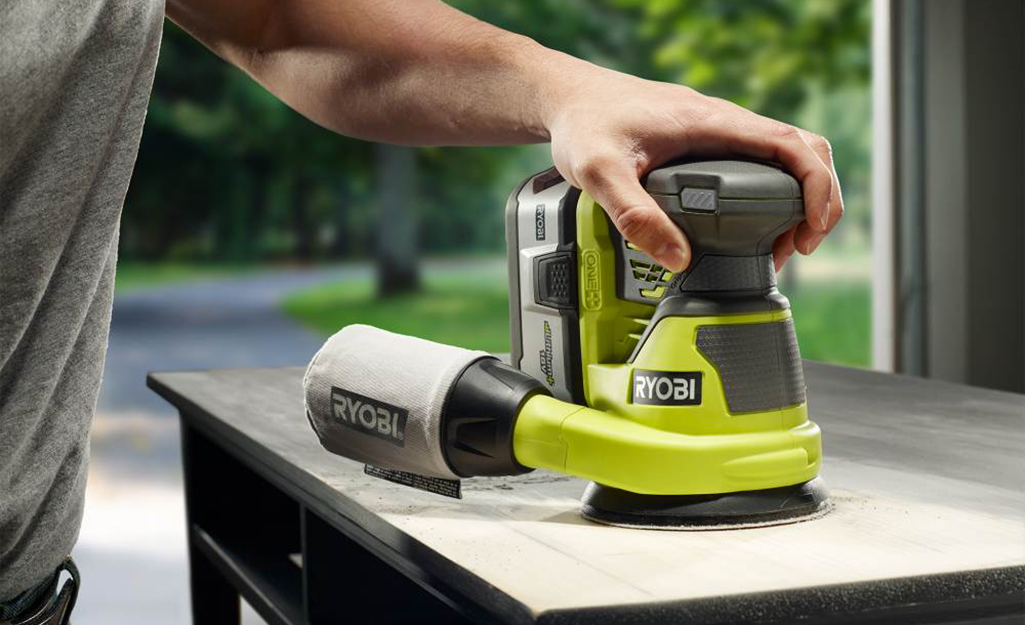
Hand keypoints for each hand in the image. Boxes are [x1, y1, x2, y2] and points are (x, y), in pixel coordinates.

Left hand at [544, 65, 842, 272]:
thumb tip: (679, 259)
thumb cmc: (584, 124)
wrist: (568, 98)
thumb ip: (635, 216)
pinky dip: (770, 194)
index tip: (813, 226)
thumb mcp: (599, 173)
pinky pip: (755, 162)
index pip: (787, 144)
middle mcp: (721, 122)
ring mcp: (715, 131)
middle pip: (800, 150)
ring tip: (781, 246)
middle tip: (799, 247)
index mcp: (709, 122)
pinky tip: (753, 226)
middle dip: (816, 199)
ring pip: (781, 158)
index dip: (816, 184)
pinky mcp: (704, 142)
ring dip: (796, 199)